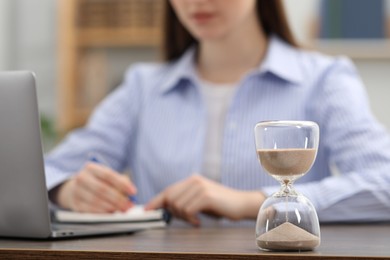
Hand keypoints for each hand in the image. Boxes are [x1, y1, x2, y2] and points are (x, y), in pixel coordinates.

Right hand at [54, 162, 136, 212]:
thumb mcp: (107, 177)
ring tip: (123, 210)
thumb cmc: (97, 182)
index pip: (108, 175)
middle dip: (119, 199)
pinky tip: (112, 212)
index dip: (122, 184)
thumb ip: (120, 181)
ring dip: (112, 207)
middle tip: (129, 205)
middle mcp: (81, 178)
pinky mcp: (75, 204)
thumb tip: (130, 193)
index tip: (133, 192)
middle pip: (102, 189)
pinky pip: (91, 210)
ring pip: (96, 201)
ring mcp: (76, 191)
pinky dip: (103, 212)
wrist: (75, 189)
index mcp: (91, 168)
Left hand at [145, 174, 264, 225]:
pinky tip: (198, 221)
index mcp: (192, 180)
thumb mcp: (199, 200)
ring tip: (195, 220)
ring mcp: (200, 187)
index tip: (146, 210)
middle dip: (173, 213)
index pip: (168, 190)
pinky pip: (188, 210)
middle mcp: (194, 180)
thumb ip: (184, 200)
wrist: (242, 203)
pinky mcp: (206, 196)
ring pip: (177, 205)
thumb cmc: (220, 204)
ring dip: (183, 217)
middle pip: (170, 198)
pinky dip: (191, 219)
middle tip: (187, 219)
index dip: (155, 201)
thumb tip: (164, 208)